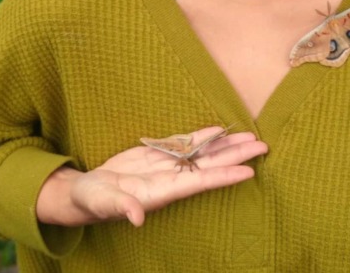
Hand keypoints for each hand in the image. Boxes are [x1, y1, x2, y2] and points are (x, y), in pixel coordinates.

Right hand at [37, 126, 267, 226]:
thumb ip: (122, 208)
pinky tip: (217, 130)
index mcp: (162, 192)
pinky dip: (202, 136)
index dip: (224, 176)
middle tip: (263, 146)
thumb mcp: (104, 203)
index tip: (249, 171)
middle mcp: (170, 178)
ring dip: (225, 145)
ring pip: (201, 153)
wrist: (87, 190)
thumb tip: (136, 218)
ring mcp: (166, 165)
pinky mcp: (156, 154)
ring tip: (249, 136)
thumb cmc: (93, 200)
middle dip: (236, 156)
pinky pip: (184, 143)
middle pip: (210, 166)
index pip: (200, 182)